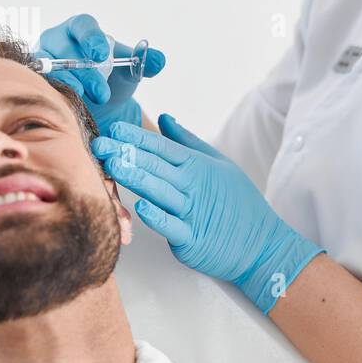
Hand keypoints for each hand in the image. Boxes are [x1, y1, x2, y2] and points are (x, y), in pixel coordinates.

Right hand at [35, 14, 164, 130]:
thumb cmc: (112, 78)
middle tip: (102, 92)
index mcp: (81, 30)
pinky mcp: (35, 82)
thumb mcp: (130, 70)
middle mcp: (56, 41)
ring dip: (69, 84)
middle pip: (65, 49)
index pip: (83, 25)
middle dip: (85, 71)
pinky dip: (54, 95)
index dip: (92, 38)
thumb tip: (158, 60)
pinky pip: (40, 86)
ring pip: (50, 69)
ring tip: (84, 98)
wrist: (99, 106)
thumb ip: (145, 63)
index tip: (103, 54)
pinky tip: (68, 107)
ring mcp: (42, 61)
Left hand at [91, 114, 323, 312]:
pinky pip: (171, 227)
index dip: (137, 137)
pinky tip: (140, 207)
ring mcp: (192, 213)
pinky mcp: (191, 239)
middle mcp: (193, 186)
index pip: (163, 147)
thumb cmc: (239, 203)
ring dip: (135, 179)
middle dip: (126, 154)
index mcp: (197, 166)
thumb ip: (188, 142)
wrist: (261, 244)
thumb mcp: (219, 164)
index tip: (114, 128)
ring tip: (113, 167)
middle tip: (99, 144)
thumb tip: (164, 118)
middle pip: (155, 166)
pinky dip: (157, 217)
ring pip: (159, 192)